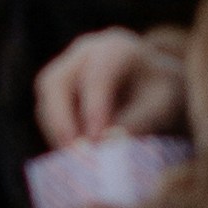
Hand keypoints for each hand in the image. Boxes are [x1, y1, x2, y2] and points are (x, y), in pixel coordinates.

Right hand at [34, 28, 188, 152]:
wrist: (151, 86)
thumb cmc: (158, 93)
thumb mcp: (161, 105)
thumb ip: (137, 120)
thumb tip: (106, 141)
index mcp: (117, 48)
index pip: (98, 73)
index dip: (94, 106)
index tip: (96, 139)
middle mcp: (85, 53)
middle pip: (57, 80)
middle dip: (60, 120)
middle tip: (72, 152)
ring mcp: (66, 68)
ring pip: (46, 97)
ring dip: (56, 131)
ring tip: (74, 160)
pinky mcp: (57, 90)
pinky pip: (46, 112)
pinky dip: (56, 135)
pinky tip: (72, 156)